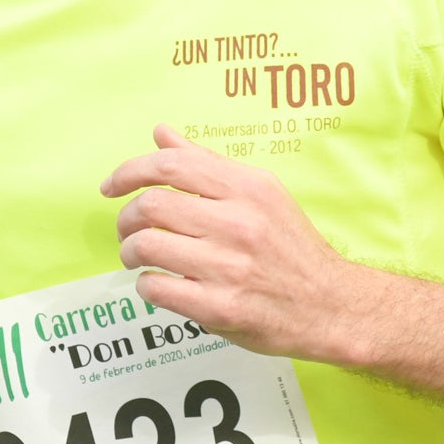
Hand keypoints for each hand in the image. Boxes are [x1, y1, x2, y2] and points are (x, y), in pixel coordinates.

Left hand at [103, 127, 363, 361]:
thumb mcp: (261, 194)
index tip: (112, 187)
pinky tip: (158, 284)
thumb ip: (208, 164)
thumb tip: (162, 134)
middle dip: (125, 219)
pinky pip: (157, 288)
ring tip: (138, 258)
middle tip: (128, 230)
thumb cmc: (292, 249)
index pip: (171, 166)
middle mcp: (239, 223)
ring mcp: (229, 267)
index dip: (129, 172)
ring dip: (130, 253)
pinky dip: (146, 286)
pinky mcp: (221, 308)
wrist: (331, 306)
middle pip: (151, 206)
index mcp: (248, 189)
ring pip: (147, 247)